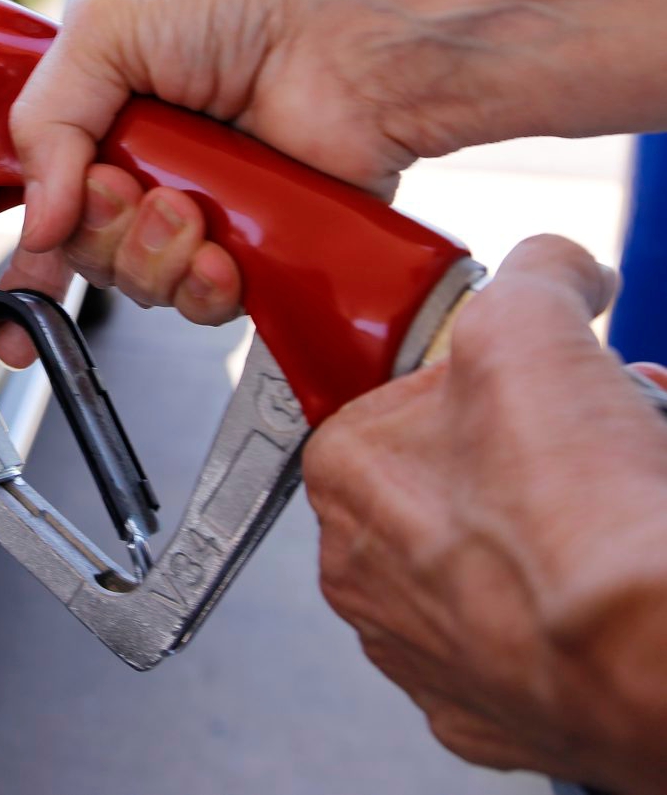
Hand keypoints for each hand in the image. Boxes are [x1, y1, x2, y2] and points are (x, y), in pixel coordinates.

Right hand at [0, 0, 428, 361]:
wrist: (344, 44)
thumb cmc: (242, 11)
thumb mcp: (104, 29)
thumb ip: (44, 122)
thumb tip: (37, 224)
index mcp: (98, 125)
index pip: (41, 203)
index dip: (26, 254)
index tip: (21, 286)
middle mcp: (143, 176)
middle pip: (82, 251)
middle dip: (97, 229)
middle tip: (127, 188)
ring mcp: (197, 220)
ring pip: (137, 284)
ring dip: (150, 254)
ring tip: (187, 208)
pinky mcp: (250, 255)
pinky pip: (201, 305)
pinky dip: (202, 288)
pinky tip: (220, 254)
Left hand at [304, 235, 666, 791]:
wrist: (645, 647)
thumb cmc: (570, 504)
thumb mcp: (528, 323)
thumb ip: (530, 275)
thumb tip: (553, 265)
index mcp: (346, 475)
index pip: (399, 405)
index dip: (487, 386)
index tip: (541, 388)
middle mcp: (360, 572)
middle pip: (452, 484)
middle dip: (530, 453)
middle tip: (600, 440)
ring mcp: (419, 654)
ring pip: (488, 566)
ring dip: (552, 529)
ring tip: (621, 501)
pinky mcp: (486, 716)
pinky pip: (526, 645)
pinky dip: (570, 610)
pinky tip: (611, 578)